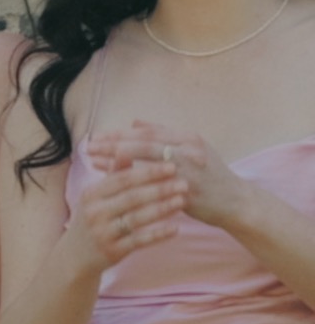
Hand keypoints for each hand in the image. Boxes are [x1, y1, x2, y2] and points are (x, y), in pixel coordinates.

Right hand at [66, 135, 194, 270]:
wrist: (74, 258)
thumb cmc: (92, 221)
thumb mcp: (96, 197)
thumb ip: (113, 175)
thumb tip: (125, 149)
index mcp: (91, 195)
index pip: (122, 179)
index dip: (148, 172)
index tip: (171, 165)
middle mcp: (95, 213)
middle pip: (132, 197)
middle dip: (160, 189)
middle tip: (185, 182)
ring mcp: (103, 233)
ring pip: (137, 218)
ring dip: (162, 209)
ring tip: (183, 201)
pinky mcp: (112, 251)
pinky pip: (139, 241)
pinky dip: (158, 234)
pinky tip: (175, 228)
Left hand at [90, 121, 251, 247]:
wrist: (235, 202)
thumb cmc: (209, 178)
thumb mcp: (190, 151)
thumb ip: (163, 136)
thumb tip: (135, 121)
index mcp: (188, 138)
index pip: (148, 131)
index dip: (121, 132)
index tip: (97, 135)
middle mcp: (189, 148)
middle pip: (145, 140)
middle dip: (114, 141)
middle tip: (89, 144)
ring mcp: (189, 167)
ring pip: (148, 156)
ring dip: (118, 156)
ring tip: (93, 158)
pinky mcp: (188, 186)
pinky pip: (154, 180)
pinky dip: (132, 177)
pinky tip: (113, 179)